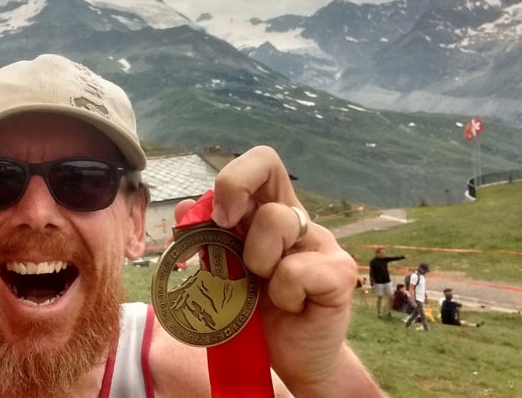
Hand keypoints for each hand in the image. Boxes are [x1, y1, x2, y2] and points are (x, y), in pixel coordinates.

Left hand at [210, 146, 367, 394]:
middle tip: (226, 226)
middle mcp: (295, 218)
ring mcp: (321, 242)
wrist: (291, 359)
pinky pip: (294, 271)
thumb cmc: (255, 314)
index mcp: (266, 213)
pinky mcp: (338, 273)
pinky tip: (292, 307)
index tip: (217, 217)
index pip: (258, 164)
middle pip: (266, 163)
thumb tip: (183, 210)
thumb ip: (204, 242)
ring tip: (264, 289)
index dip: (232, 177)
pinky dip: (282, 294)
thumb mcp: (220, 275)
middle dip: (232, 187)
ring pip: (276, 220)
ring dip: (255, 260)